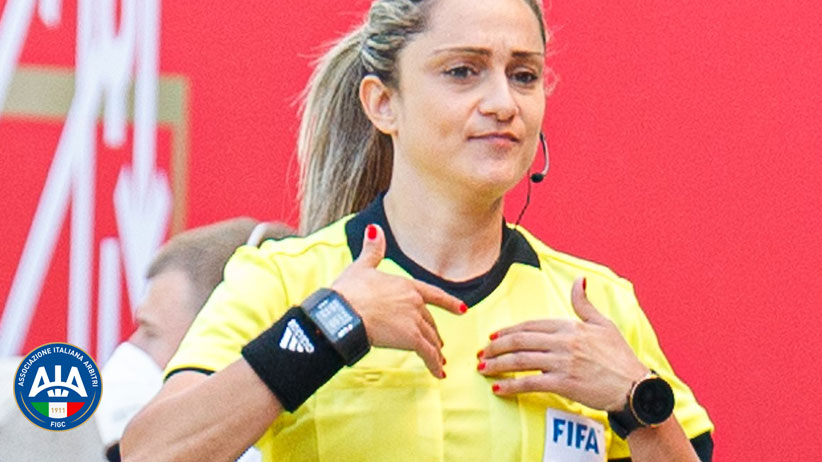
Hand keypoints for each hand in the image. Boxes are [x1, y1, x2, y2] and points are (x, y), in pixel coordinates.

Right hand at [331, 224, 466, 377]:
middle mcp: (414, 302)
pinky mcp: (410, 339)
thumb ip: (373, 250)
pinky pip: (427, 354)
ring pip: (430, 338)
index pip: (434, 294)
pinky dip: (434, 364)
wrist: (343, 313)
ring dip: (435, 351)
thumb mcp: (362, 267)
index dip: (449, 302)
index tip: (462, 309)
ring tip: (439, 361)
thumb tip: (375, 229)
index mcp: (406, 285)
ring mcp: (414, 321)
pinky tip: (438, 373)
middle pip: (430, 321)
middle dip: (434, 334)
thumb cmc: (349, 291)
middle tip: (439, 346)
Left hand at [477, 277, 647, 410]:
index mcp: (570, 326)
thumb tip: (578, 279)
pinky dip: (511, 385)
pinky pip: (530, 383)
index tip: (493, 337)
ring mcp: (563, 362)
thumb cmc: (620, 357)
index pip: (531, 325)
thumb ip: (584, 304)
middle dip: (496, 347)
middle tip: (481, 354)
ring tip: (483, 369)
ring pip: (521, 360)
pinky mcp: (564, 383)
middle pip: (520, 340)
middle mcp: (564, 342)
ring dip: (498, 364)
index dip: (509, 331)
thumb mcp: (604, 324)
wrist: (634, 388)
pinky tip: (499, 389)